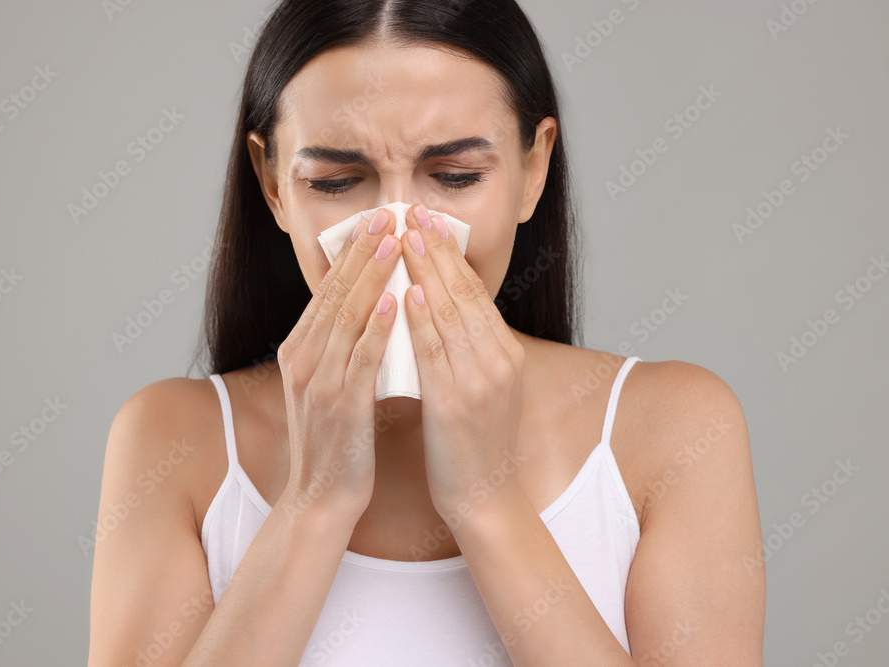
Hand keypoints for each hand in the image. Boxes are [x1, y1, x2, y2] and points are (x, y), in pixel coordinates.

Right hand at [276, 208, 401, 520]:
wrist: (322, 498)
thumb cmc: (336, 443)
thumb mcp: (330, 386)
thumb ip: (340, 348)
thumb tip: (367, 310)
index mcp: (300, 351)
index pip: (327, 292)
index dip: (352, 255)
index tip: (375, 222)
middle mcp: (303, 360)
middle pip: (335, 294)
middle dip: (362, 252)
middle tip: (386, 214)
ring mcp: (319, 381)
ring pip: (347, 317)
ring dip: (373, 276)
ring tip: (395, 242)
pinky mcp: (341, 405)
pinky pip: (361, 357)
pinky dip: (378, 326)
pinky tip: (396, 301)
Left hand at [399, 204, 526, 518]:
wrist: (485, 498)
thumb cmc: (474, 446)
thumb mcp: (481, 389)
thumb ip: (467, 351)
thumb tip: (439, 314)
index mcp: (504, 354)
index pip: (474, 293)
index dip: (449, 255)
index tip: (427, 222)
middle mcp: (497, 360)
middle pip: (463, 293)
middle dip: (436, 249)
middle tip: (413, 211)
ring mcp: (480, 380)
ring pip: (450, 313)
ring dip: (425, 270)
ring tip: (404, 236)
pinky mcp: (457, 402)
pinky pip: (436, 352)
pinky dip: (421, 319)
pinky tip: (406, 292)